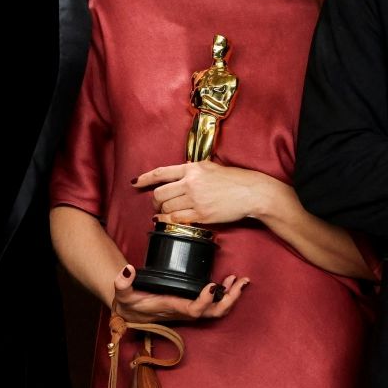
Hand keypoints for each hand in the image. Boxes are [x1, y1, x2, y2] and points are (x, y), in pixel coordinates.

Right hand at [111, 265, 248, 323]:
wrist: (131, 313)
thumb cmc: (130, 303)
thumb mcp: (122, 293)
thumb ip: (123, 282)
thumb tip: (128, 269)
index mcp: (172, 307)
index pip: (194, 309)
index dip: (205, 300)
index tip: (212, 284)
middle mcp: (185, 311)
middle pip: (214, 313)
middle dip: (229, 300)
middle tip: (239, 281)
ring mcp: (191, 310)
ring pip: (217, 311)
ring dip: (232, 297)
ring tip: (240, 280)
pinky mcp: (192, 306)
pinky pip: (214, 305)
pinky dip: (226, 295)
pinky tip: (230, 281)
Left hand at [136, 161, 293, 225]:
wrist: (252, 192)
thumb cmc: (234, 180)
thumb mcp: (211, 167)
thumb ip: (193, 171)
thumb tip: (179, 176)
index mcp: (193, 168)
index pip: (162, 172)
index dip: (145, 178)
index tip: (135, 183)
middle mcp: (191, 183)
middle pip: (160, 193)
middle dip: (155, 200)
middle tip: (157, 204)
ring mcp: (196, 199)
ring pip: (166, 207)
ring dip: (162, 211)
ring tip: (164, 213)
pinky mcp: (202, 215)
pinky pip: (177, 219)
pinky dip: (169, 220)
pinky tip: (169, 221)